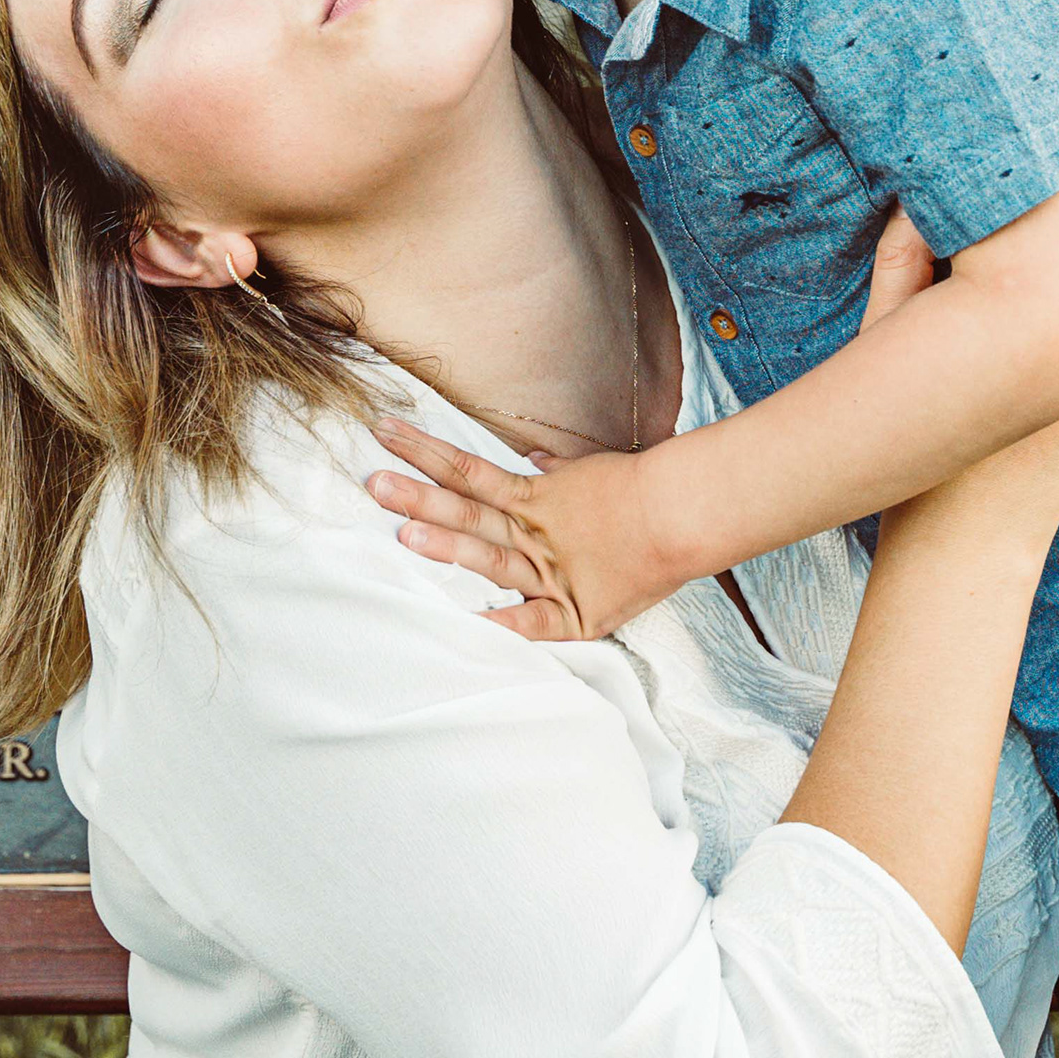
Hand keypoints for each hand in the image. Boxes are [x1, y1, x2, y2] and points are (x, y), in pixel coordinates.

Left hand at [363, 428, 679, 643]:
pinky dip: (501, 625)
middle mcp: (534, 533)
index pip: (468, 470)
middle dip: (418, 498)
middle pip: (467, 512)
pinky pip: (532, 623)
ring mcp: (551, 572)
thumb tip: (537, 461)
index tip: (384, 433)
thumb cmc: (641, 489)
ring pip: (491, 558)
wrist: (686, 514)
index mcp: (534, 499)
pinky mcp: (575, 611)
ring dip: (449, 547)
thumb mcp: (591, 472)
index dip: (424, 452)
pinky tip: (465, 625)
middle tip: (372, 483)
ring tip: (405, 535)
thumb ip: (556, 473)